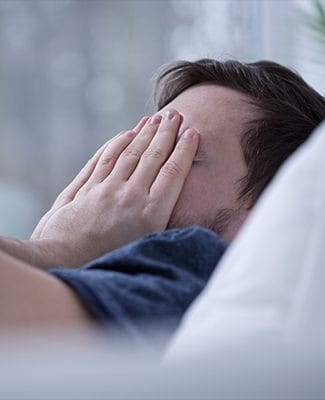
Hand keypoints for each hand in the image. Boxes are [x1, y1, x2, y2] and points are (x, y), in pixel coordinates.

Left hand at [31, 110, 198, 266]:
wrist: (64, 262)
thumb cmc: (108, 262)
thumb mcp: (144, 249)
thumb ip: (160, 223)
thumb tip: (176, 204)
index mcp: (151, 214)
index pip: (172, 173)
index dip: (184, 150)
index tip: (192, 133)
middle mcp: (130, 196)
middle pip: (152, 157)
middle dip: (166, 133)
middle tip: (175, 115)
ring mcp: (107, 189)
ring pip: (129, 153)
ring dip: (143, 133)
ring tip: (154, 119)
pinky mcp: (88, 188)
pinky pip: (105, 158)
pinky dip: (116, 143)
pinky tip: (125, 134)